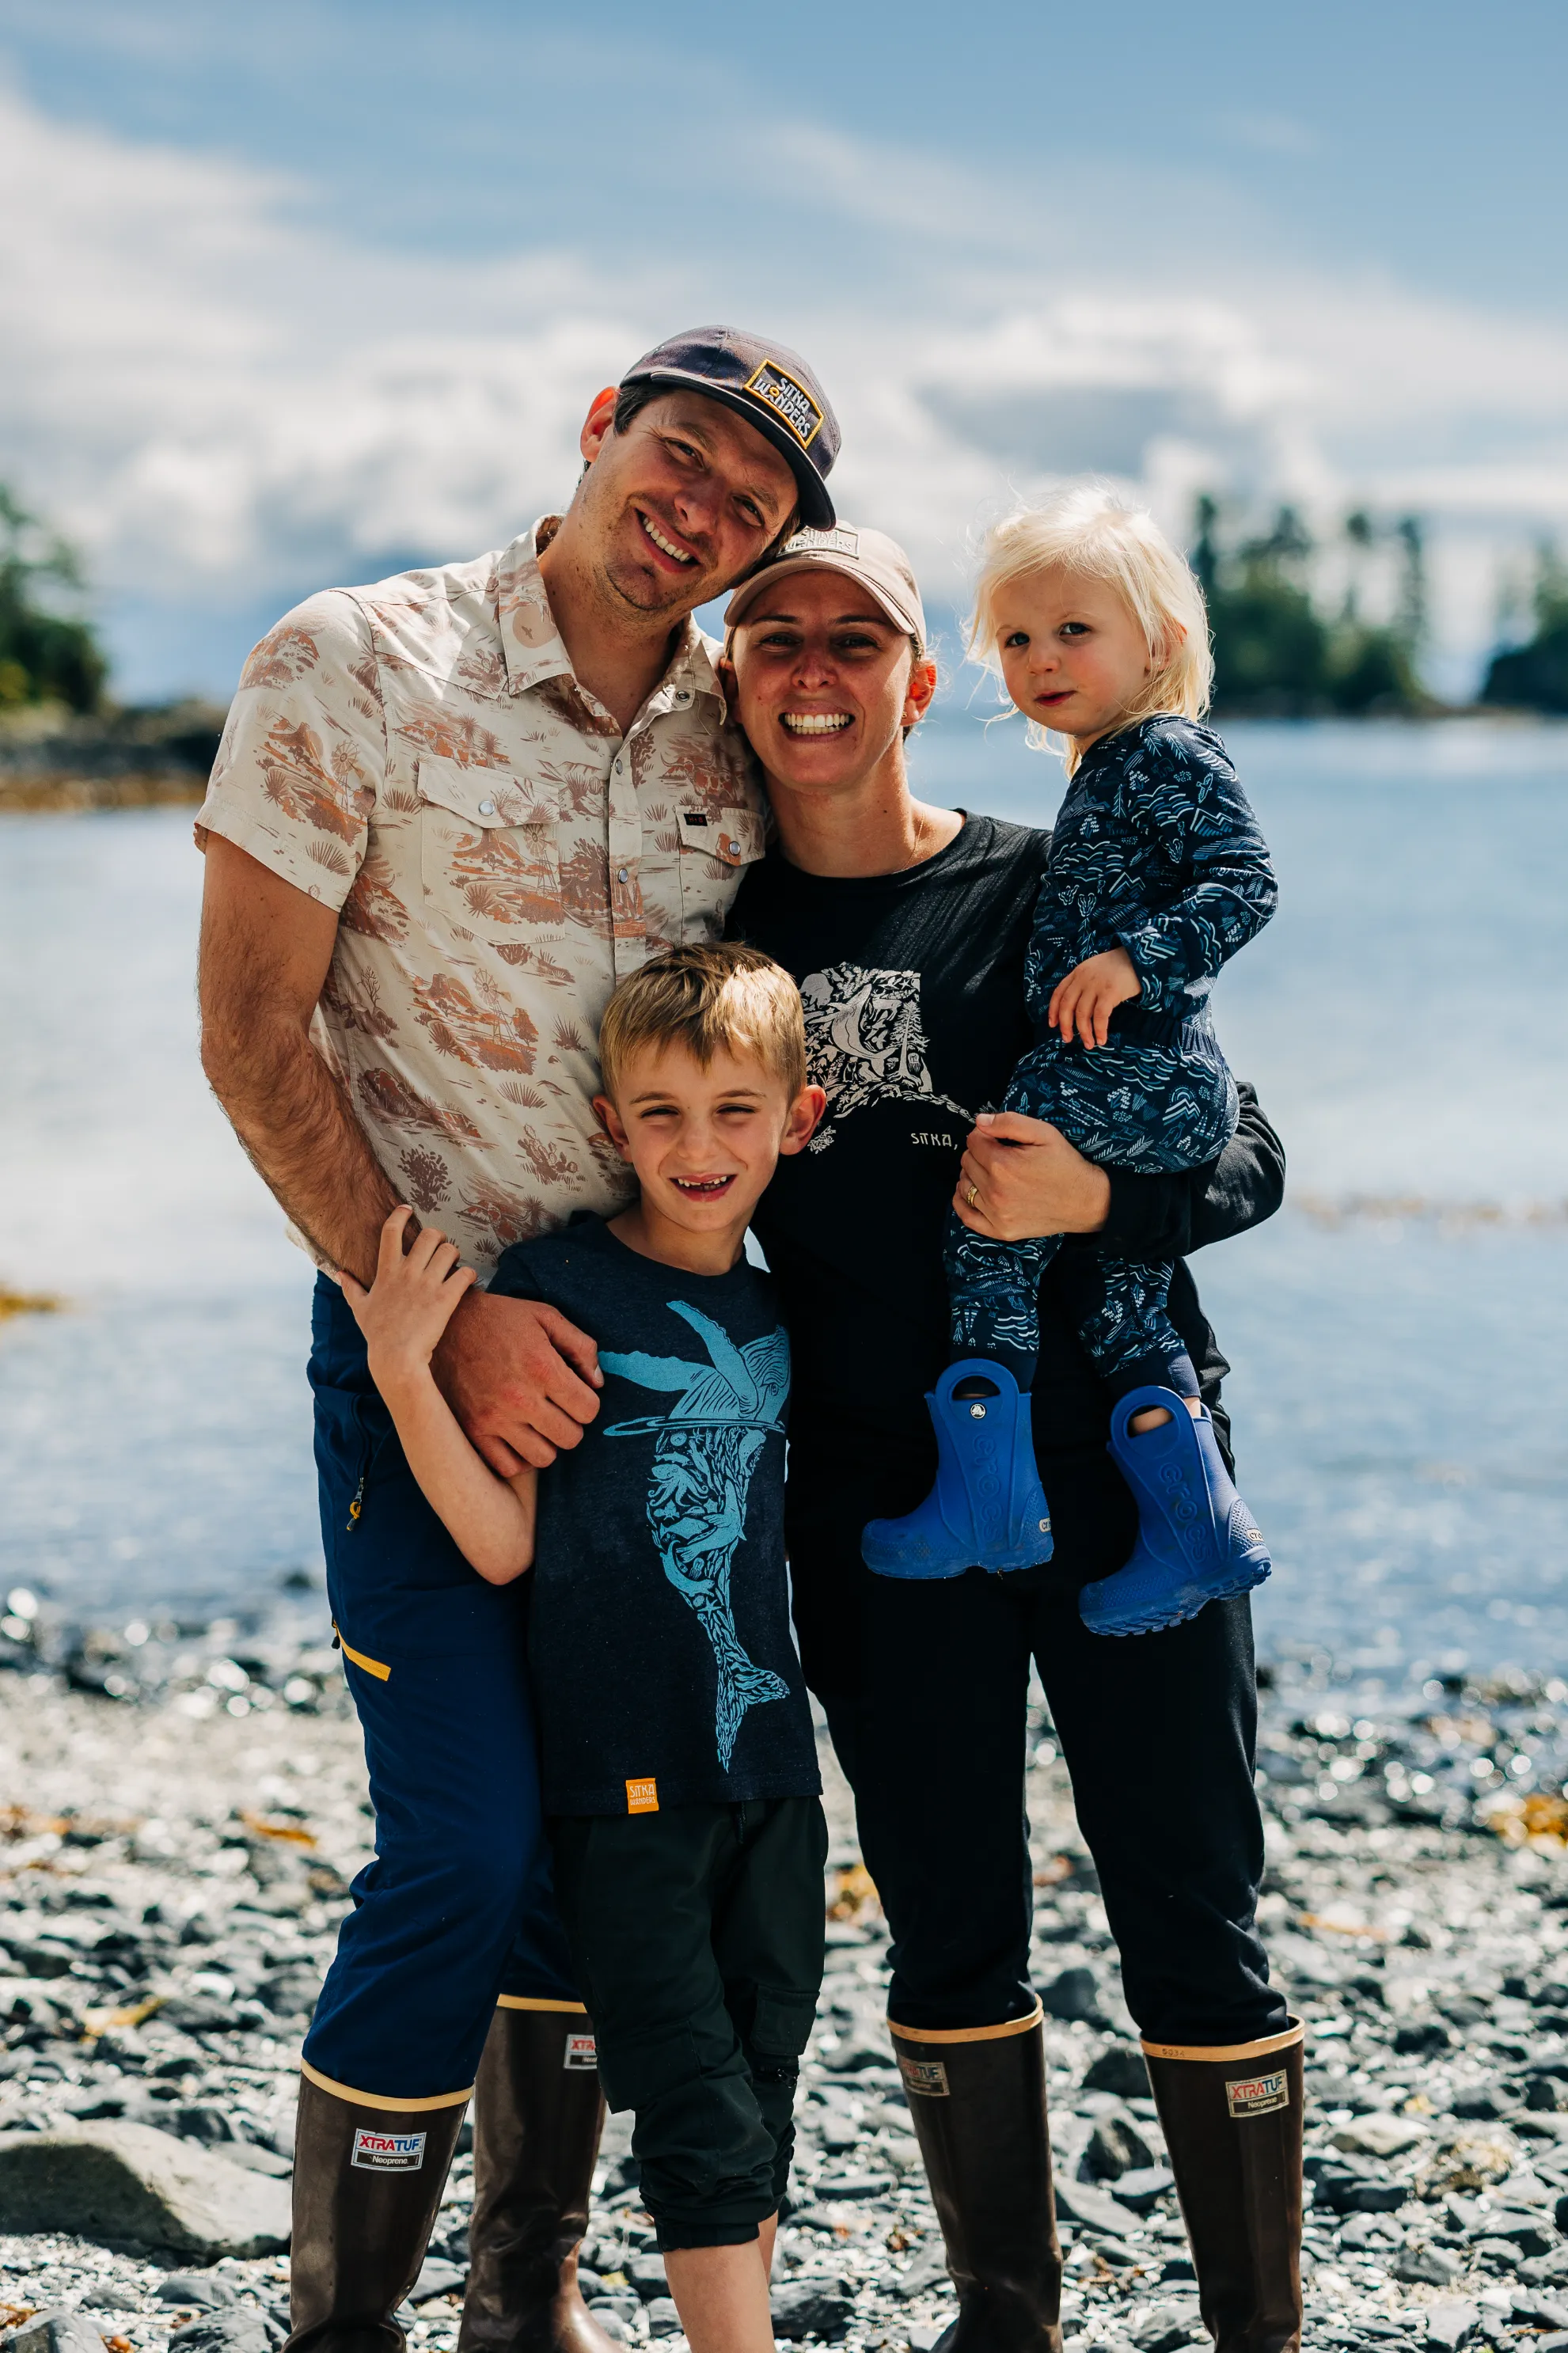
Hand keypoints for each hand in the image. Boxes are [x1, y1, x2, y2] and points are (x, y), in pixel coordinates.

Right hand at [339, 1208, 476, 1387]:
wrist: (396, 1358)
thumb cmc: (377, 1334)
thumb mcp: (360, 1309)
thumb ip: (350, 1288)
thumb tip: (340, 1273)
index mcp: (387, 1271)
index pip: (391, 1231)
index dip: (400, 1215)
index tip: (407, 1209)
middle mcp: (407, 1272)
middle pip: (430, 1235)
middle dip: (438, 1237)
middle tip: (439, 1248)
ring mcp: (427, 1284)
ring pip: (450, 1250)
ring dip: (454, 1255)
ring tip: (452, 1266)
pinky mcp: (445, 1298)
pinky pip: (465, 1274)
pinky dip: (469, 1275)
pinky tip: (466, 1281)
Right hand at [433, 1286, 602, 1474]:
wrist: (443, 1324)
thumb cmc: (499, 1319)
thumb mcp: (546, 1316)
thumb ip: (581, 1347)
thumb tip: (598, 1383)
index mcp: (542, 1367)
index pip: (589, 1411)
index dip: (587, 1403)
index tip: (575, 1394)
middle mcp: (520, 1398)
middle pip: (570, 1438)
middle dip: (571, 1423)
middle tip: (557, 1409)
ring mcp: (494, 1419)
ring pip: (543, 1458)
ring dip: (547, 1443)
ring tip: (538, 1424)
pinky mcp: (473, 1431)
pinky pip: (508, 1467)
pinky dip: (519, 1458)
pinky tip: (518, 1438)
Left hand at [953, 1113, 1110, 1239]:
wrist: (1085, 1201)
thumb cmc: (1065, 1165)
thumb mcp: (1044, 1133)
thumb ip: (1009, 1122)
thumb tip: (980, 1121)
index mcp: (1002, 1165)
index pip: (972, 1141)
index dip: (984, 1135)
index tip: (997, 1138)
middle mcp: (995, 1191)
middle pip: (966, 1162)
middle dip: (978, 1153)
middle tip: (999, 1154)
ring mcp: (996, 1214)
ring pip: (964, 1186)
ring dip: (972, 1175)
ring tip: (991, 1172)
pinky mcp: (1000, 1230)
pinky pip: (966, 1216)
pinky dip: (962, 1202)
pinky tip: (971, 1192)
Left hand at [1047, 947, 1139, 1047]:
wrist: (1139, 957)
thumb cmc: (1118, 967)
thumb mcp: (1095, 969)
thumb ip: (1084, 983)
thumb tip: (1077, 1010)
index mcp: (1078, 973)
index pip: (1059, 993)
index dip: (1053, 1010)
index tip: (1053, 1025)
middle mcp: (1083, 978)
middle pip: (1067, 1005)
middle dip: (1065, 1025)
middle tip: (1067, 1039)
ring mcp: (1096, 985)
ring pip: (1082, 1013)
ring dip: (1084, 1032)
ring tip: (1089, 1044)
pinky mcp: (1110, 992)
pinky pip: (1100, 1016)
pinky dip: (1099, 1030)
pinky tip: (1101, 1039)